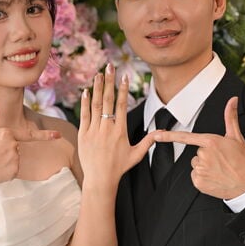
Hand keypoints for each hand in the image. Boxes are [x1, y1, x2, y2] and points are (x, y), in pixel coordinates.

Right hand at [0, 98, 60, 187]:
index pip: (29, 134)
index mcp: (6, 133)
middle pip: (16, 147)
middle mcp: (13, 145)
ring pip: (15, 158)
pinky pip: (14, 169)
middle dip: (5, 151)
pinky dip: (6, 171)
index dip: (46, 136)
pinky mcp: (15, 171)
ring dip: (5, 161)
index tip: (58, 135)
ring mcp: (15, 159)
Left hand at [78, 64, 155, 189]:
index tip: (124, 76)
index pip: (121, 105)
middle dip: (109, 81)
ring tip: (98, 74)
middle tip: (109, 66)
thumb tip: (161, 133)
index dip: (122, 89)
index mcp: (120, 131)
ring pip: (95, 105)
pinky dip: (85, 103)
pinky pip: (84, 115)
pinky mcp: (83, 135)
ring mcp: (94, 130)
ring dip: (96, 88)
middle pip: (108, 100)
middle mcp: (107, 128)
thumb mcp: (136, 155)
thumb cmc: (119, 167)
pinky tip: (86, 91)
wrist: (100, 178)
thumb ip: (148, 142)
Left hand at [153, 96, 244, 198]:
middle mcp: (203, 155)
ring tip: (220, 170)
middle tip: (221, 161)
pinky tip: (215, 178)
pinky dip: (203, 178)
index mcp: (211, 142)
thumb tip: (232, 100)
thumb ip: (230, 118)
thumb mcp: (237, 138)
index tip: (156, 135)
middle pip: (196, 153)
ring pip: (195, 165)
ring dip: (205, 167)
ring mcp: (200, 170)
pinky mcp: (199, 182)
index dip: (169, 136)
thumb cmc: (244, 161)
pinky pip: (195, 177)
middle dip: (206, 156)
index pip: (186, 137)